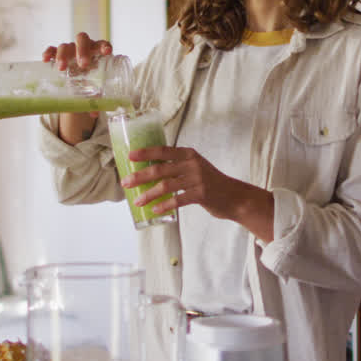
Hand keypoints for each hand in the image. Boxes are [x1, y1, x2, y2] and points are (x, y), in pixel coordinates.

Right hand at [43, 32, 113, 142]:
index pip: (102, 44)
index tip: (107, 52)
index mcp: (96, 52)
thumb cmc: (89, 78)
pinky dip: (48, 52)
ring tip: (62, 68)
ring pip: (65, 46)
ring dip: (63, 55)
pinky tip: (46, 59)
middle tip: (83, 65)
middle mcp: (82, 47)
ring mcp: (69, 49)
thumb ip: (94, 98)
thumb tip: (93, 114)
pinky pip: (51, 49)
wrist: (76, 75)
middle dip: (82, 51)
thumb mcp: (93, 86)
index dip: (104, 46)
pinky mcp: (56, 53)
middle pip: (82, 40)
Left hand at [123, 146, 275, 241]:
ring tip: (137, 201)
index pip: (163, 151)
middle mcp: (192, 164)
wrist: (234, 196)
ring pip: (166, 186)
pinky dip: (164, 205)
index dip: (145, 153)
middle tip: (126, 182)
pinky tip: (154, 209)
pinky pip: (177, 200)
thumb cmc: (210, 182)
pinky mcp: (201, 194)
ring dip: (148, 194)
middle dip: (140, 176)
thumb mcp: (195, 167)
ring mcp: (197, 179)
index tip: (130, 156)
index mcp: (189, 154)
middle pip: (160, 169)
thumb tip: (148, 171)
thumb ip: (177, 166)